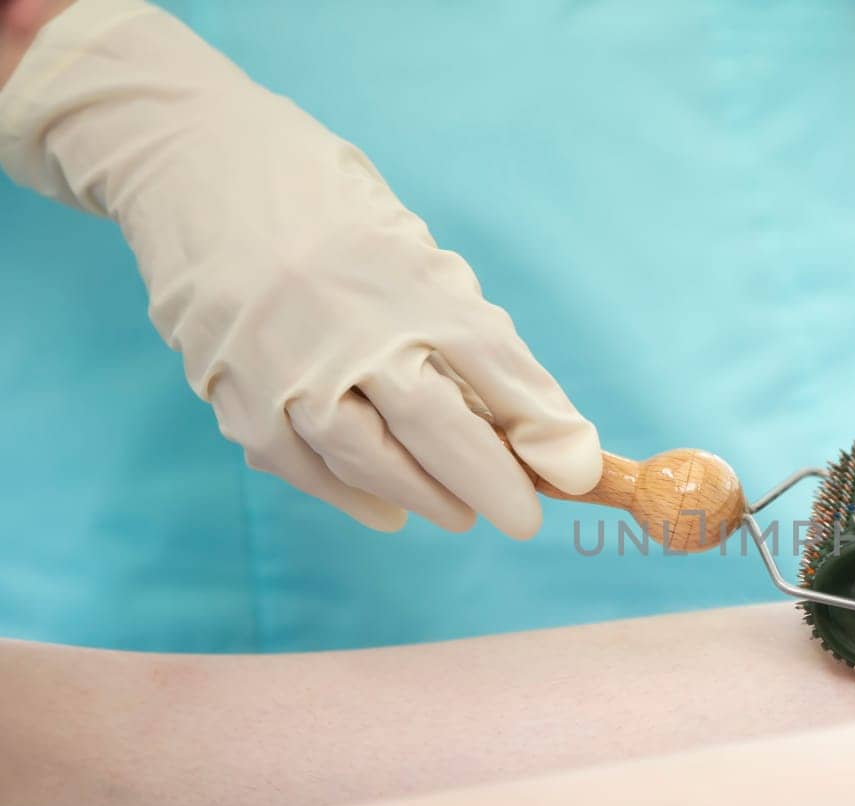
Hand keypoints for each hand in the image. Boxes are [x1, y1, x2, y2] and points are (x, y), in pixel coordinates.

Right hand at [0, 0, 599, 534]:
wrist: (199, 162)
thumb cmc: (336, 219)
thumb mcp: (421, 260)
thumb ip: (481, 345)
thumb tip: (552, 440)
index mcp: (408, 278)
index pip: (493, 364)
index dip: (541, 427)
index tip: (580, 474)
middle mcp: (348, 320)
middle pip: (434, 421)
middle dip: (488, 479)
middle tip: (524, 519)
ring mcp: (283, 357)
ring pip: (363, 453)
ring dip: (422, 493)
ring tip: (461, 514)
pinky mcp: (231, 385)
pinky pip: (296, 461)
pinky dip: (348, 494)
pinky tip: (390, 510)